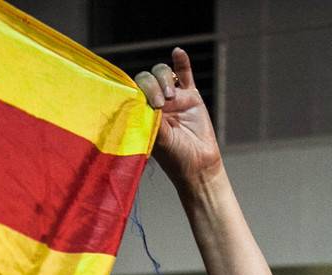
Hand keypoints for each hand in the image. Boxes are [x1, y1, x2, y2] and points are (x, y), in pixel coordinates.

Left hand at [133, 47, 221, 187]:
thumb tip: (139, 104)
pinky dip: (182, 62)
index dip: (138, 90)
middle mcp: (154, 102)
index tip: (145, 104)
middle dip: (152, 86)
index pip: (134, 91)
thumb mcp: (158, 140)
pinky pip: (185, 74)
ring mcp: (173, 98)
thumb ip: (151, 120)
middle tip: (160, 104)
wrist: (198, 164)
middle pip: (147, 79)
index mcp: (141, 113)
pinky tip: (178, 52)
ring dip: (165, 79)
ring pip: (164, 74)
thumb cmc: (174, 158)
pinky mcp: (191, 96)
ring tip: (171, 96)